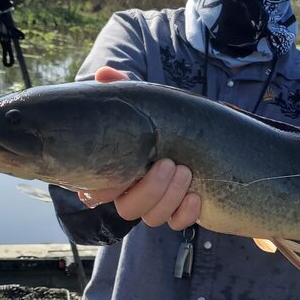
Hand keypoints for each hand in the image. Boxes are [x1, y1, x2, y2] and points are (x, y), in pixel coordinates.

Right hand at [77, 66, 200, 229]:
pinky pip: (177, 224)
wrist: (203, 136)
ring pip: (152, 218)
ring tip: (185, 171)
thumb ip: (121, 90)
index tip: (126, 168)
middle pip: (127, 209)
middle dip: (150, 189)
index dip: (107, 187)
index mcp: (114, 171)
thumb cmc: (161, 120)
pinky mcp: (178, 212)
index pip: (96, 192)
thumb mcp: (143, 104)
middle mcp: (131, 193)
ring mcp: (155, 205)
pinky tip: (196, 197)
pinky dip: (186, 214)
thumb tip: (104, 75)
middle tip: (169, 163)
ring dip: (169, 198)